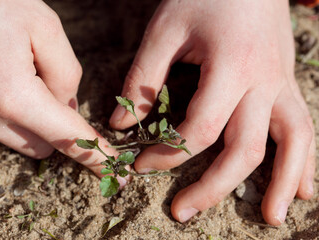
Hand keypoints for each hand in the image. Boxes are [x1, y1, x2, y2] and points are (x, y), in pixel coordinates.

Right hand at [0, 0, 123, 183]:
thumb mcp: (43, 27)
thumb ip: (66, 74)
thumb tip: (68, 107)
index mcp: (12, 96)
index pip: (68, 137)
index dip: (96, 156)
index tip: (118, 173)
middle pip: (45, 146)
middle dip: (60, 126)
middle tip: (50, 82)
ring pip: (23, 140)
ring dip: (36, 119)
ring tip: (21, 72)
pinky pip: (1, 128)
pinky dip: (16, 113)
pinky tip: (6, 77)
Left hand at [110, 0, 315, 224]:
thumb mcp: (165, 30)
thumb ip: (142, 79)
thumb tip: (121, 124)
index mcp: (230, 67)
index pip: (198, 129)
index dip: (167, 155)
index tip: (141, 164)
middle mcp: (263, 83)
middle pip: (244, 149)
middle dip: (213, 188)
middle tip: (182, 212)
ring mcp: (281, 84)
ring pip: (291, 143)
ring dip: (280, 184)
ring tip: (269, 219)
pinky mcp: (287, 84)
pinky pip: (303, 127)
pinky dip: (305, 161)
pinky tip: (302, 188)